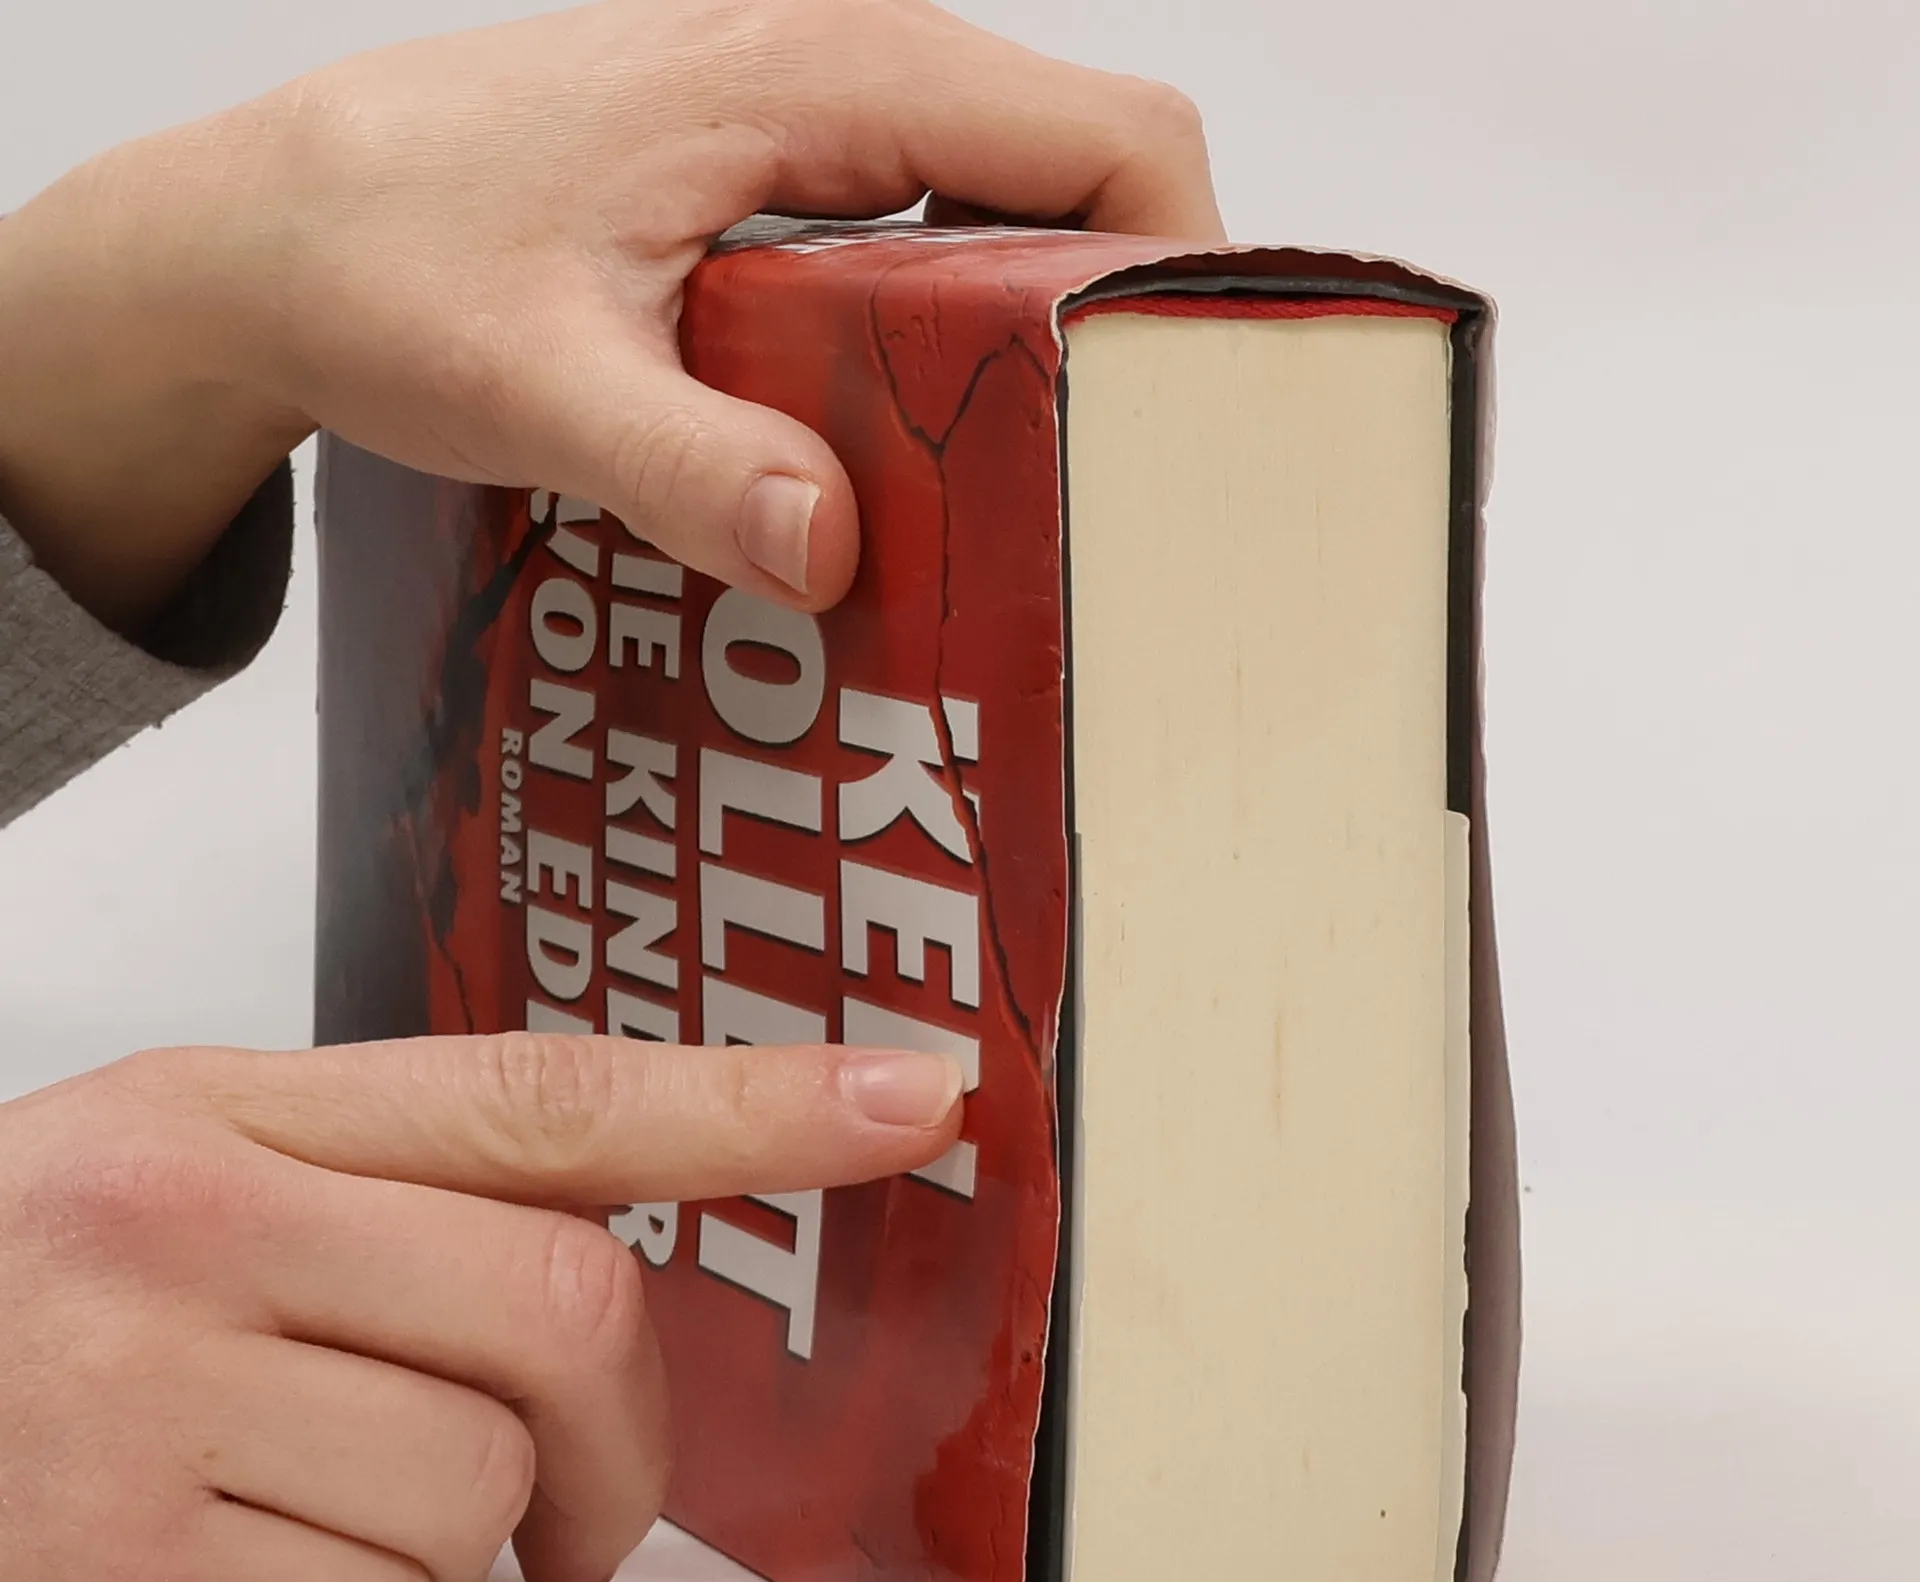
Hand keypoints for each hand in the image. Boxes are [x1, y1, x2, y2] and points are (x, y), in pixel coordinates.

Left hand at [0, 0, 1220, 631]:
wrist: (263, 230)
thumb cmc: (379, 261)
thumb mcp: (525, 381)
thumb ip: (683, 463)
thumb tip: (833, 550)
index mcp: (814, 77)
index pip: (1102, 134)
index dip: (1189, 266)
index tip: (1195, 420)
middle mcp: (834, 74)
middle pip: (1082, 172)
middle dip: (1129, 320)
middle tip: (1117, 489)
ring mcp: (804, 124)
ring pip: (1008, 205)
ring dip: (1041, 337)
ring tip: (1032, 492)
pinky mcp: (769, 182)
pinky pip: (927, 235)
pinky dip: (955, 334)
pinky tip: (912, 453)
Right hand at [0, 1033, 960, 1581]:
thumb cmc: (6, 1310)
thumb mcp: (176, 1182)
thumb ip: (394, 1203)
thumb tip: (608, 1294)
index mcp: (230, 1109)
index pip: (550, 1088)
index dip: (758, 1099)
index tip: (914, 1096)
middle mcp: (194, 1218)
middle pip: (571, 1309)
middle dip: (623, 1439)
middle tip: (588, 1507)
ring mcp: (149, 1387)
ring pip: (487, 1490)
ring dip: (459, 1550)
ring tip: (319, 1523)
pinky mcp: (113, 1564)